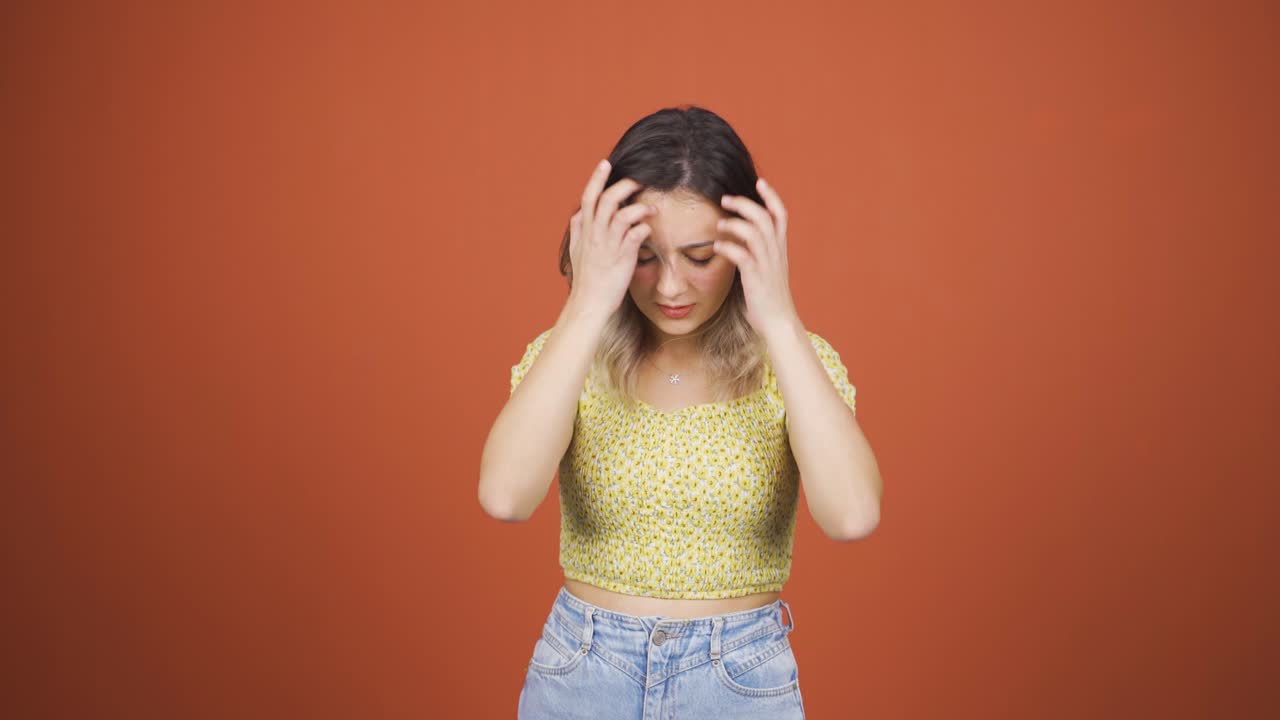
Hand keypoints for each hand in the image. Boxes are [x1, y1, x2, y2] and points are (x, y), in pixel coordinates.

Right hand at [565, 159, 655, 313]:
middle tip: (639, 180)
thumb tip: (579, 214)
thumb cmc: (587, 279)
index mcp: (583, 230)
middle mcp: (594, 234)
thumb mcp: (576, 250)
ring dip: (639, 206)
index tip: (606, 163)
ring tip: (651, 208)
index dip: (597, 178)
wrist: (589, 303)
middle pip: (607, 199)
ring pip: (622, 213)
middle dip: (624, 185)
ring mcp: (608, 245)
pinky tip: (649, 228)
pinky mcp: (623, 257)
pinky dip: (645, 227)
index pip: (588, 197)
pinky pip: (636, 234)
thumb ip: (578, 230)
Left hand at [714, 177, 799, 336]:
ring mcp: (767, 264)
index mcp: (780, 248)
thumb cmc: (768, 297)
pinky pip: (743, 256)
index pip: (781, 215)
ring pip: (755, 233)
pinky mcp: (756, 278)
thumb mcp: (767, 269)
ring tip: (719, 222)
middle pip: (765, 218)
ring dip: (735, 223)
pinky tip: (717, 247)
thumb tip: (738, 239)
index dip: (772, 196)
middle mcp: (776, 253)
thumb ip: (757, 252)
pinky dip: (729, 247)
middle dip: (745, 204)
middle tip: (725, 198)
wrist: (778, 322)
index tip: (759, 182)